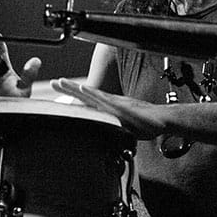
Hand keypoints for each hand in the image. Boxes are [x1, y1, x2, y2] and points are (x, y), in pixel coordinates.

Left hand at [52, 78, 167, 139]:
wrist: (163, 120)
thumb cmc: (146, 123)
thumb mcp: (124, 127)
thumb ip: (113, 128)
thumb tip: (103, 134)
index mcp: (109, 107)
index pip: (87, 100)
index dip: (73, 94)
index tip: (60, 89)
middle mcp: (111, 103)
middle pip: (86, 94)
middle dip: (69, 88)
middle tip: (54, 82)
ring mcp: (116, 104)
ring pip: (92, 94)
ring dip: (77, 89)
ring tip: (64, 83)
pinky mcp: (122, 108)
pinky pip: (104, 100)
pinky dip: (93, 95)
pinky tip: (84, 91)